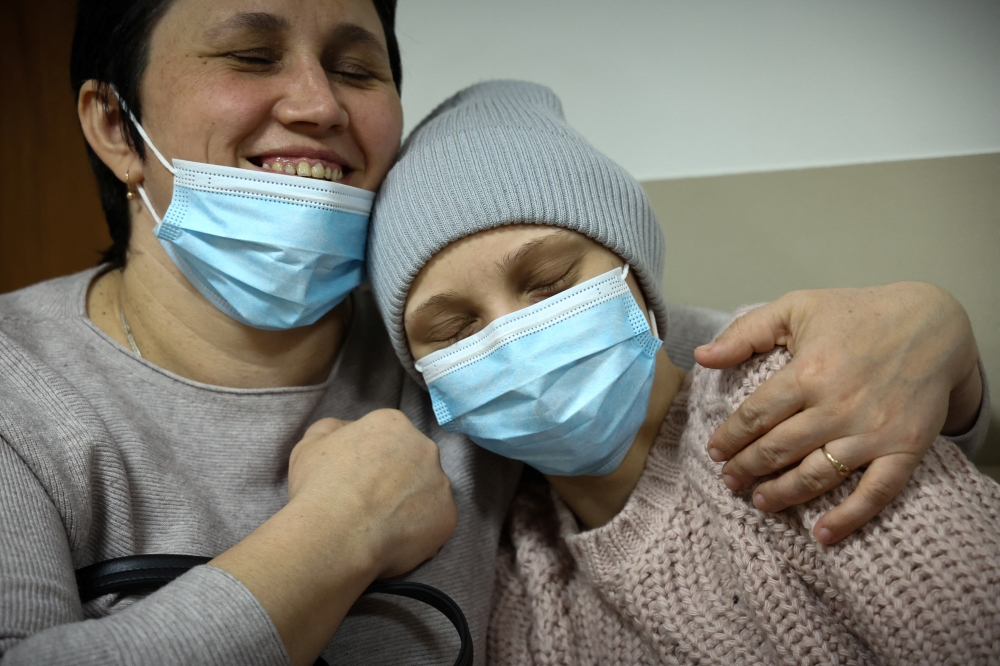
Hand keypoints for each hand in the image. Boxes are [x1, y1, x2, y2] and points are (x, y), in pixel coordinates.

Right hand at [288, 409, 457, 577]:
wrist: (335, 534)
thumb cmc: (319, 486)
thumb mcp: (311, 443)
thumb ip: (333, 429)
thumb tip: (347, 429)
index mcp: (394, 424)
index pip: (388, 436)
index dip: (372, 458)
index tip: (359, 478)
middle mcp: (425, 447)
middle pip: (414, 461)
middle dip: (397, 478)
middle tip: (372, 502)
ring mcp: (441, 482)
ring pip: (428, 492)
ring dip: (411, 504)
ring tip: (382, 525)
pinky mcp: (449, 516)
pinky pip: (435, 523)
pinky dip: (420, 531)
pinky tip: (395, 540)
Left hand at [695, 282, 981, 544]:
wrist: (932, 322)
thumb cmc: (857, 313)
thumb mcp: (797, 307)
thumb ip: (745, 333)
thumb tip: (701, 357)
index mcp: (808, 372)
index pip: (755, 417)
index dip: (730, 438)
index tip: (715, 450)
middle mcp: (837, 406)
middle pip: (778, 450)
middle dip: (747, 469)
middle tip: (729, 480)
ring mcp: (872, 431)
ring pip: (816, 475)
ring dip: (782, 494)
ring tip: (759, 501)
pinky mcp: (904, 448)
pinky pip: (874, 492)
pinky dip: (848, 517)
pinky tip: (821, 533)